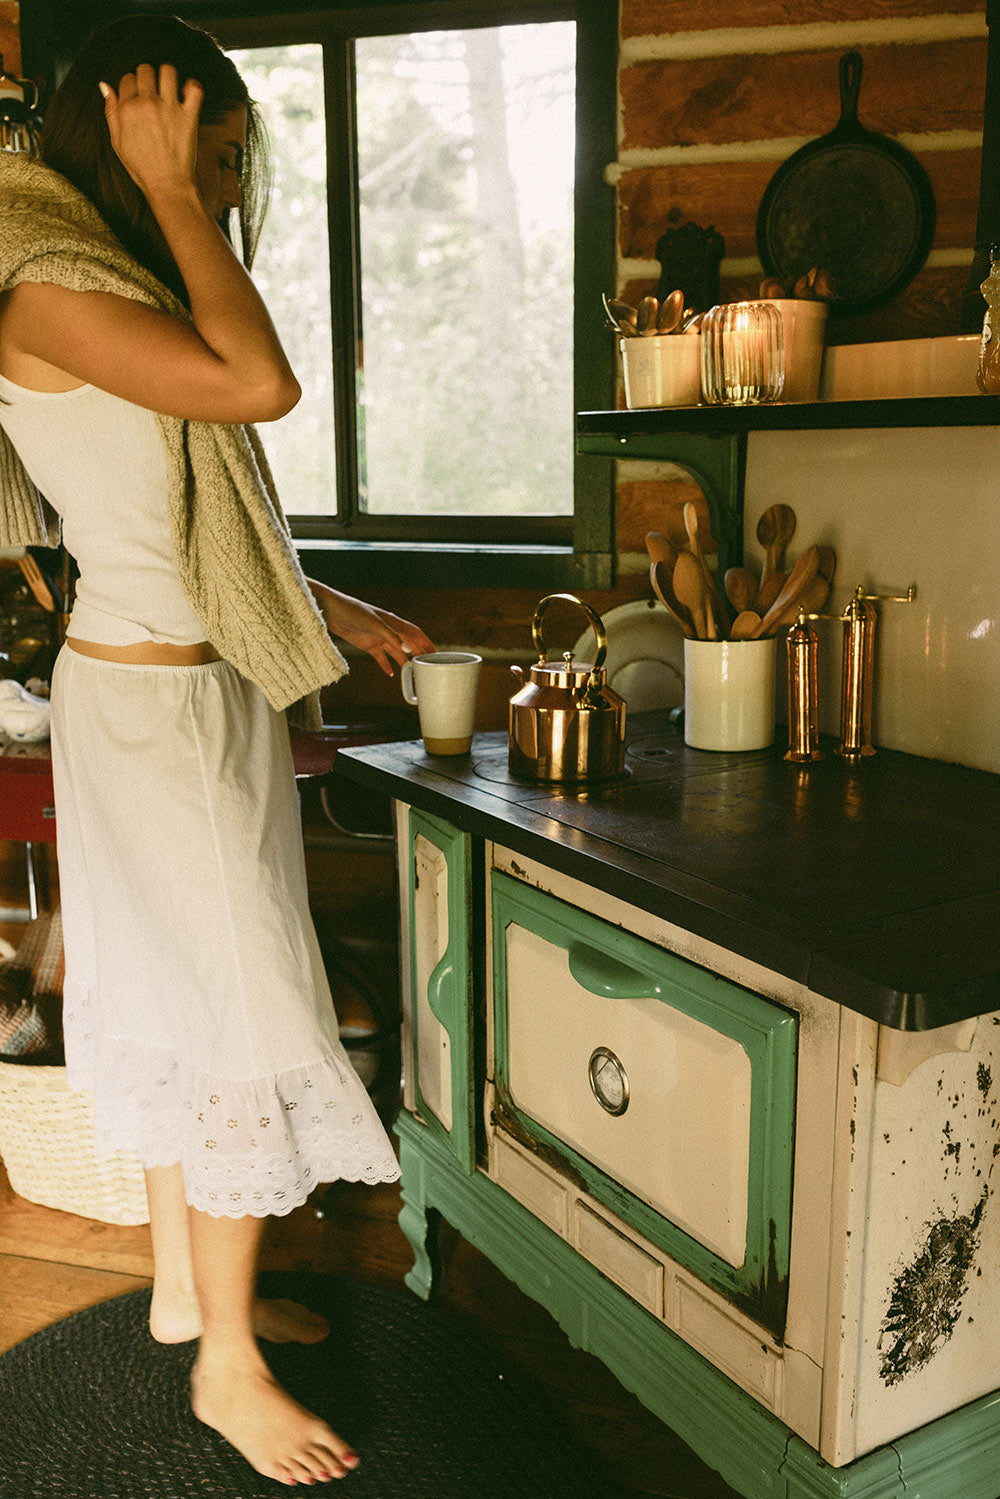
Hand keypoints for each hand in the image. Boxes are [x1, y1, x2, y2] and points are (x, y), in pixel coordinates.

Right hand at [99, 63, 202, 200]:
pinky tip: (186, 94)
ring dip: (167, 76)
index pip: (127, 78)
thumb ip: (111, 111)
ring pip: (168, 71)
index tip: (137, 96)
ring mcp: (170, 108)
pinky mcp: (189, 116)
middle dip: (147, 77)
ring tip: (168, 88)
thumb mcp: (117, 142)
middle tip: (152, 90)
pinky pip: (194, 88)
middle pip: (145, 69)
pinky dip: (192, 86)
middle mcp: (148, 104)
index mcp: (128, 109)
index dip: (132, 85)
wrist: (167, 185)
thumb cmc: (142, 167)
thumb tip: (105, 86)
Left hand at [310, 583, 434, 675]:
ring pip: (395, 652)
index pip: (414, 633)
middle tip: (427, 665)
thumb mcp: (374, 624)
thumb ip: (391, 636)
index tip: (435, 653)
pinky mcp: (367, 644)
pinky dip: (385, 664)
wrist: (332, 611)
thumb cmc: (354, 611)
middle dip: (418, 653)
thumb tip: (406, 649)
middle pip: (407, 643)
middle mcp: (388, 630)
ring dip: (403, 661)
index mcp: (393, 622)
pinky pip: (380, 657)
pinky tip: (390, 673)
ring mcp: (378, 637)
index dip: (425, 642)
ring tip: (412, 673)